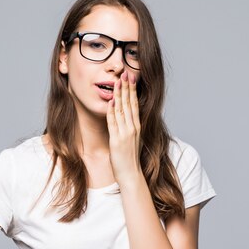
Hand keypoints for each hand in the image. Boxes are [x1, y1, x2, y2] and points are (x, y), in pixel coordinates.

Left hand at [106, 70, 142, 185]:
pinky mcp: (117, 140)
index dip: (132, 91)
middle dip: (127, 88)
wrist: (130, 174)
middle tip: (125, 73)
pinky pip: (114, 123)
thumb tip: (126, 118)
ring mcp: (125, 134)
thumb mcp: (131, 140)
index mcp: (137, 127)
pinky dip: (112, 112)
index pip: (135, 105)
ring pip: (122, 110)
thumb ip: (129, 129)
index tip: (130, 78)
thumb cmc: (129, 159)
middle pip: (130, 104)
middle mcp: (133, 128)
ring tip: (117, 82)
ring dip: (120, 95)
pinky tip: (111, 102)